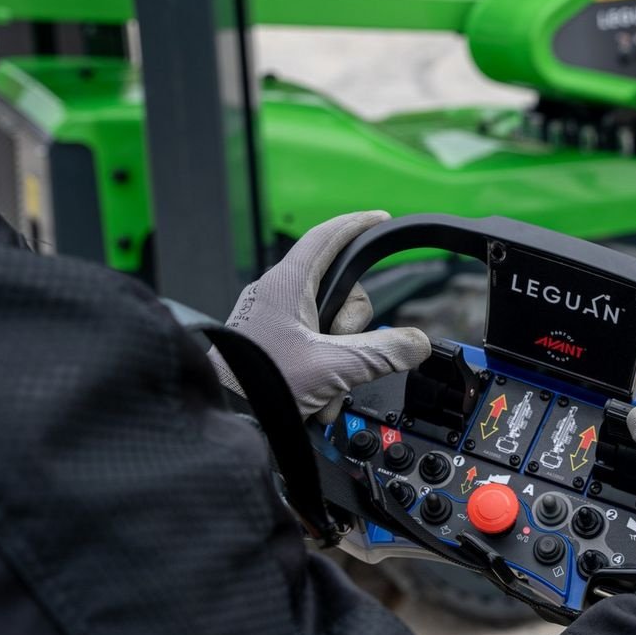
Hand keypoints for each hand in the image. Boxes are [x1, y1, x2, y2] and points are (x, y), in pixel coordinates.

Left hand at [211, 210, 430, 421]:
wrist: (219, 416)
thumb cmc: (256, 384)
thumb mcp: (332, 368)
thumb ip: (381, 354)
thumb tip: (416, 344)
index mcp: (287, 284)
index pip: (327, 237)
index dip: (357, 225)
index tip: (379, 218)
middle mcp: (278, 294)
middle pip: (341, 292)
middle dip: (353, 332)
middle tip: (344, 359)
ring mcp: (273, 318)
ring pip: (329, 326)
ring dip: (339, 362)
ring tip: (324, 390)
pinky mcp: (271, 342)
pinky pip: (312, 345)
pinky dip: (323, 371)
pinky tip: (317, 398)